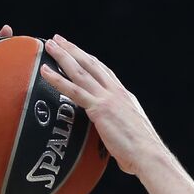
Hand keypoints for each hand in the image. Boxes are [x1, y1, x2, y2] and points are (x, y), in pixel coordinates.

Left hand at [39, 35, 166, 176]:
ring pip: (80, 71)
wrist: (148, 154)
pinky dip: (57, 79)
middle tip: (58, 39)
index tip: (77, 50)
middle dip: (73, 50)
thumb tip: (110, 132)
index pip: (103, 71)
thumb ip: (116, 125)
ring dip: (63, 56)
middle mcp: (115, 92)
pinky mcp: (99, 108)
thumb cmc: (140, 151)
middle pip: (91, 64)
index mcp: (123, 95)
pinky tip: (45, 71)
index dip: (88, 59)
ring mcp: (107, 98)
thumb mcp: (128, 131)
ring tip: (49, 45)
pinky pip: (73, 90)